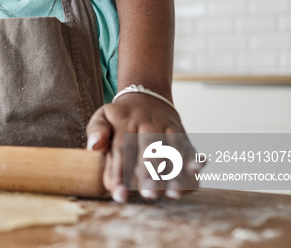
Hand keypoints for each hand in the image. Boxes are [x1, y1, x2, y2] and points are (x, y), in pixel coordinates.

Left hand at [86, 93, 201, 202]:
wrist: (146, 95)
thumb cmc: (120, 117)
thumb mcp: (102, 117)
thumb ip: (96, 131)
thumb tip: (93, 147)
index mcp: (124, 122)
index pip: (120, 150)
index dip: (119, 174)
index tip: (119, 194)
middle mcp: (147, 124)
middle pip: (149, 150)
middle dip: (150, 174)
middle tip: (148, 195)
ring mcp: (166, 127)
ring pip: (172, 150)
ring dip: (175, 172)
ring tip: (174, 193)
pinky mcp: (181, 132)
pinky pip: (189, 146)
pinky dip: (194, 158)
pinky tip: (197, 170)